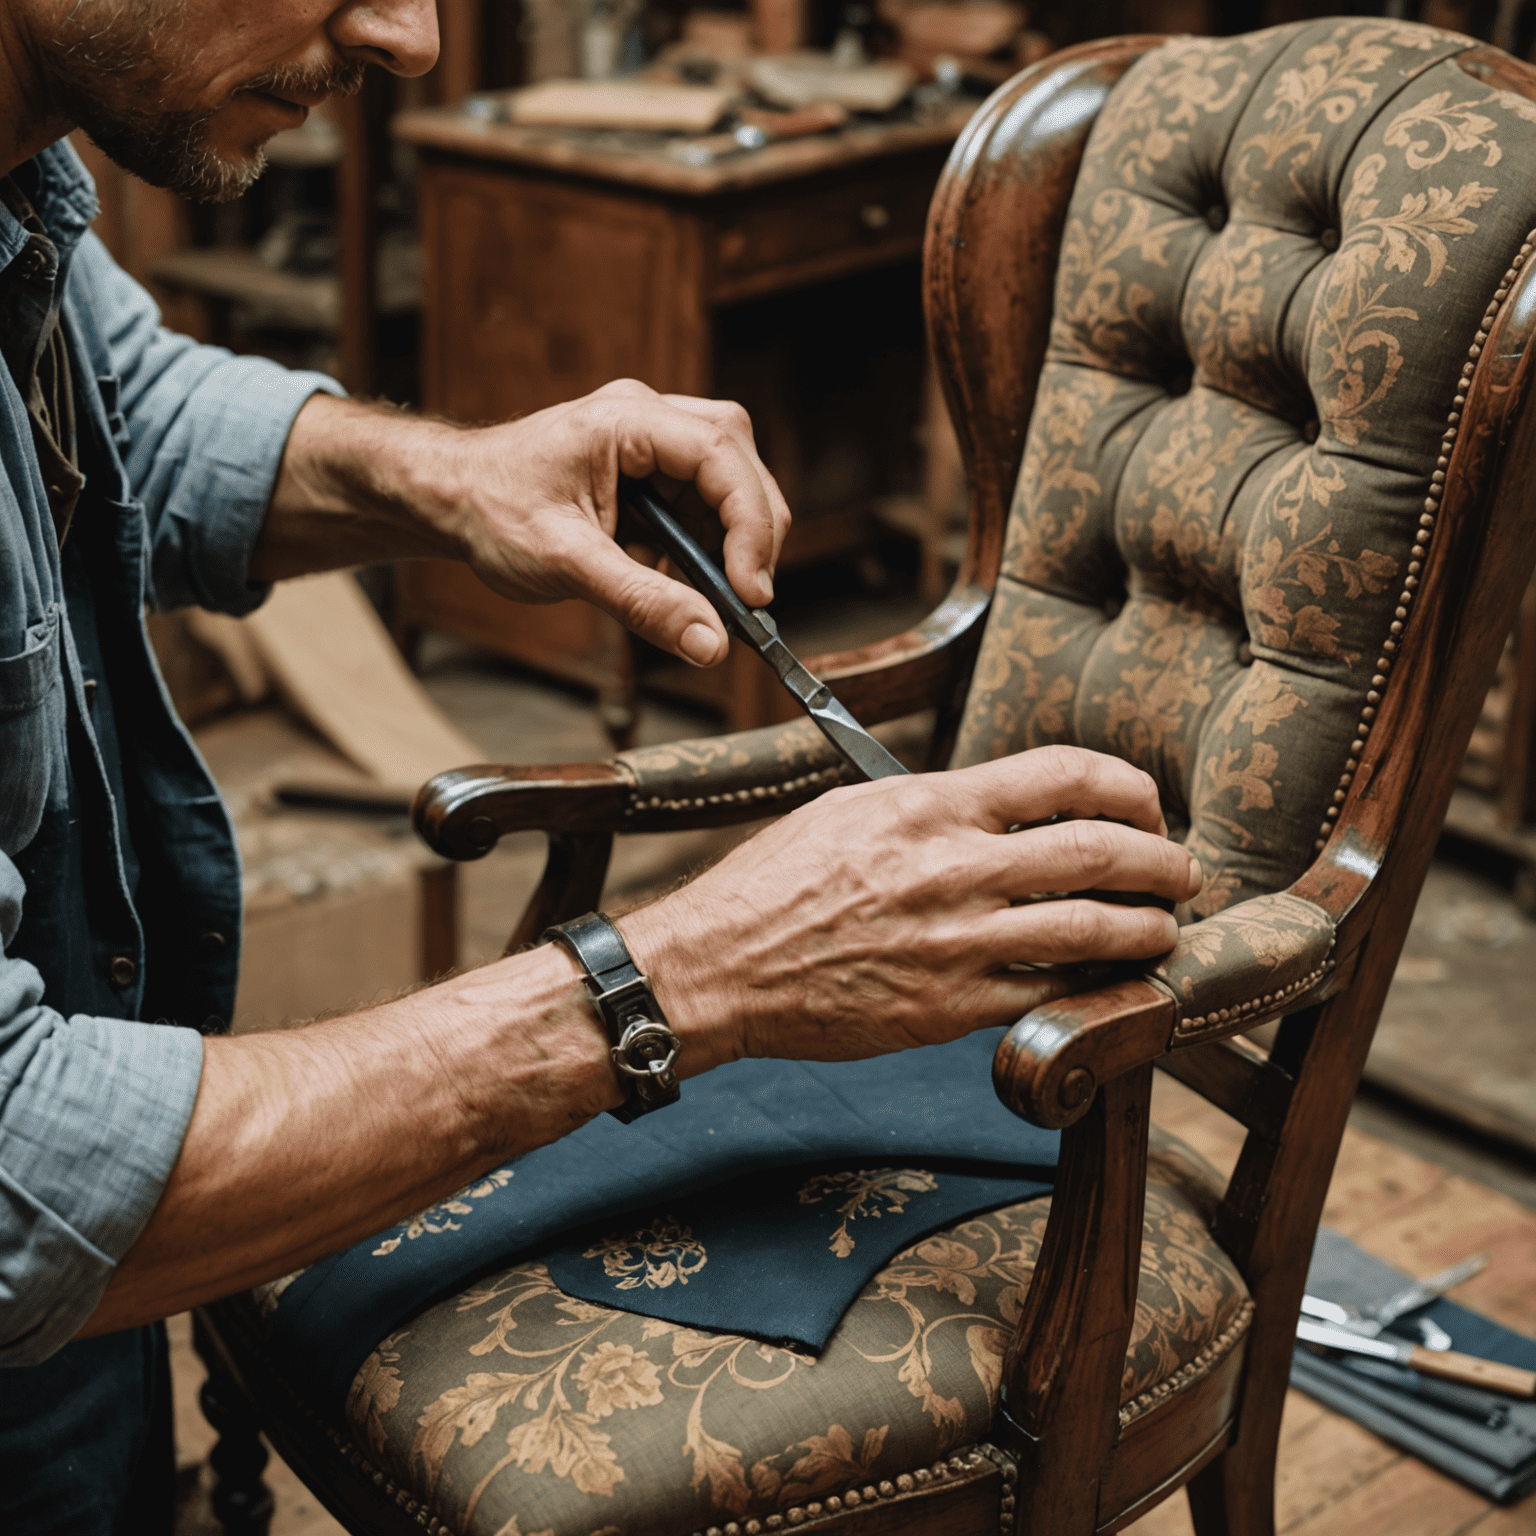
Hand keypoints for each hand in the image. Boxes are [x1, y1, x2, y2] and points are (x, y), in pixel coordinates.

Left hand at [261, 384, 788, 666]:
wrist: (447, 499)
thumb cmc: (490, 511)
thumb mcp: (567, 564)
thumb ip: (644, 603)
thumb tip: (711, 644)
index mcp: (626, 420)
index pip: (720, 456)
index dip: (750, 524)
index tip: (751, 589)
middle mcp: (648, 418)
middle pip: (738, 463)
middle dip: (752, 533)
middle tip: (746, 599)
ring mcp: (652, 442)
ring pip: (729, 483)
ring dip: (731, 541)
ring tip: (711, 595)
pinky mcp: (651, 472)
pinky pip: (703, 504)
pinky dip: (708, 547)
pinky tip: (683, 581)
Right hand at [622, 746, 1201, 1066]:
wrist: (718, 966)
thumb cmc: (773, 883)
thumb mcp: (852, 810)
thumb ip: (934, 806)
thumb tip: (1000, 808)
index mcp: (931, 806)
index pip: (1065, 775)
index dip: (1128, 788)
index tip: (1144, 807)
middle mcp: (955, 868)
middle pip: (1102, 852)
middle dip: (1162, 862)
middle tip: (1181, 873)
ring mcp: (958, 943)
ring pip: (1094, 930)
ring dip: (1148, 929)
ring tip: (1162, 930)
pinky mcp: (951, 1009)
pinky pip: (1051, 997)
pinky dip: (1096, 990)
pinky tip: (1112, 987)